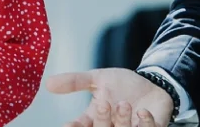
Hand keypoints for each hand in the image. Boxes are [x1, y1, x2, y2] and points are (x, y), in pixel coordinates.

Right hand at [45, 68, 173, 126]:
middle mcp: (111, 126)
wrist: (151, 83)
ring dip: (122, 120)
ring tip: (123, 104)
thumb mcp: (97, 78)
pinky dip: (146, 124)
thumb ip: (75, 81)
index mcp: (95, 118)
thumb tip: (48, 83)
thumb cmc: (123, 84)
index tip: (68, 125)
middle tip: (103, 104)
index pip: (80, 126)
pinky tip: (143, 112)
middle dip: (101, 120)